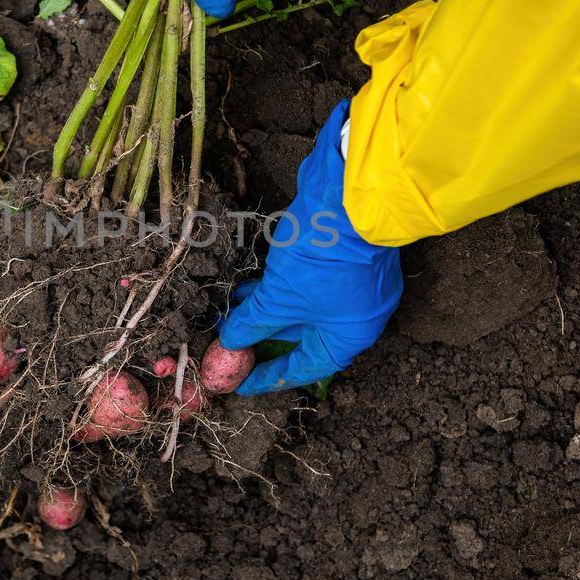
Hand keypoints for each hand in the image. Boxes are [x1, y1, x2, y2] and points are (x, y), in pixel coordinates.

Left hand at [218, 102, 402, 392]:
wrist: (348, 195)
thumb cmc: (322, 259)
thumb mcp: (280, 298)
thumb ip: (252, 324)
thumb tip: (229, 344)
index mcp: (350, 336)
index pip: (304, 369)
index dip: (267, 378)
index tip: (237, 384)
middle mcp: (354, 315)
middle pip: (300, 339)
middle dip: (260, 342)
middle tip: (225, 349)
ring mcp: (349, 283)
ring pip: (299, 308)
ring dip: (264, 313)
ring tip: (227, 317)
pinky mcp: (337, 257)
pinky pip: (301, 285)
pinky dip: (275, 291)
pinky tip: (245, 289)